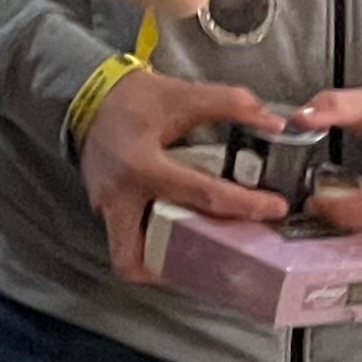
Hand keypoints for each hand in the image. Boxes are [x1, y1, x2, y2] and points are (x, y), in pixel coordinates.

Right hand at [79, 67, 290, 284]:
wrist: (85, 94)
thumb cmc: (134, 98)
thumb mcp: (183, 94)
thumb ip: (230, 103)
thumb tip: (274, 123)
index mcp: (144, 166)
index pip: (202, 195)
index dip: (244, 204)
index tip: (275, 208)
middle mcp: (120, 196)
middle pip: (140, 255)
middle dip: (178, 266)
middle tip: (222, 254)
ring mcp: (105, 207)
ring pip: (128, 255)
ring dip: (161, 261)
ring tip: (200, 252)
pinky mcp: (103, 209)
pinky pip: (127, 238)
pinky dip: (152, 243)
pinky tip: (178, 233)